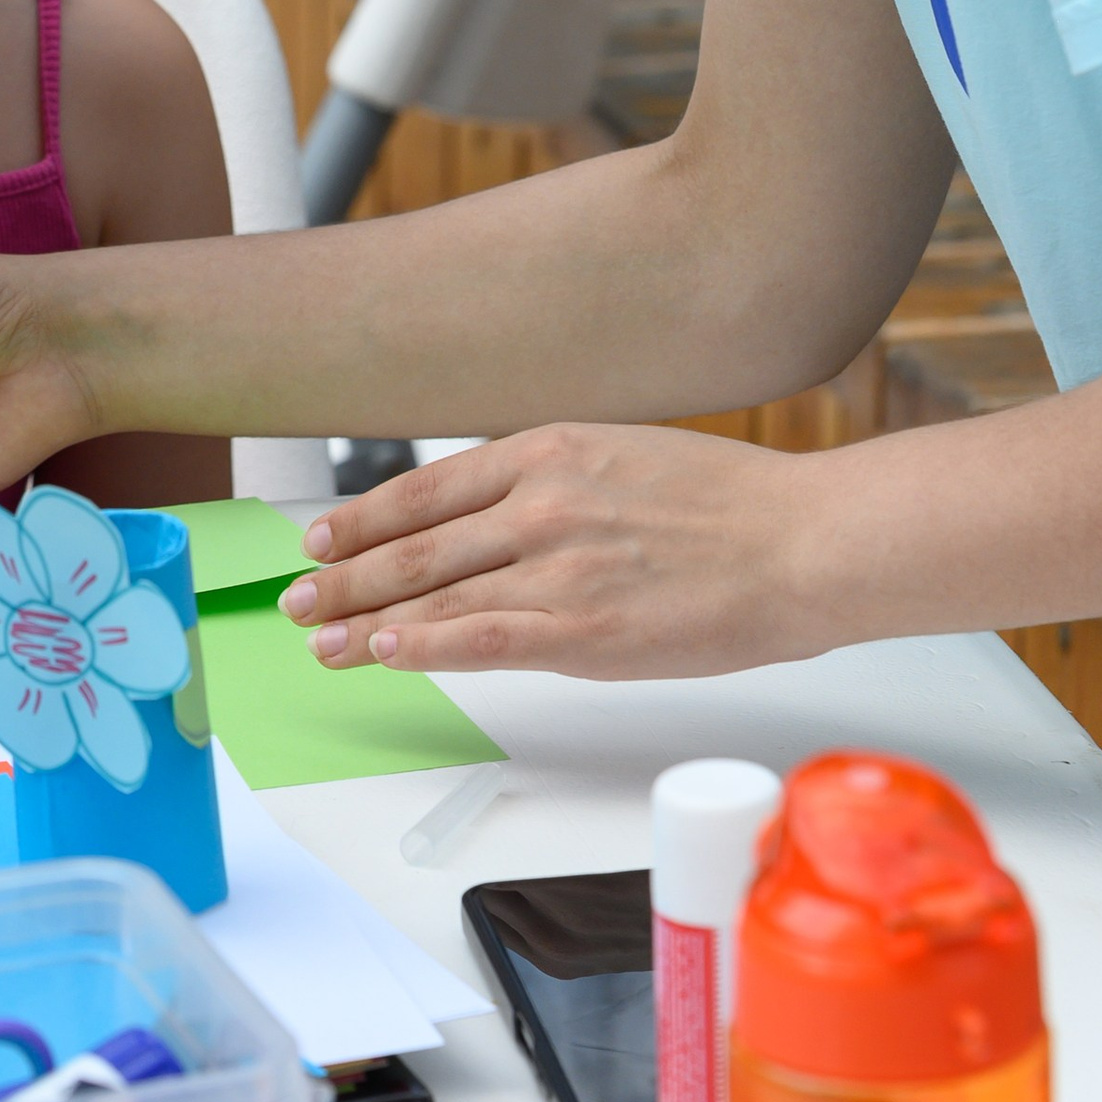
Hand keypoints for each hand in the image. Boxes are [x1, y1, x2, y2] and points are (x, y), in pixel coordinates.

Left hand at [277, 423, 820, 682]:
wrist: (805, 543)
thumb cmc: (732, 506)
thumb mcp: (625, 458)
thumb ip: (554, 481)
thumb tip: (495, 513)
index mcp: (550, 449)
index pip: (426, 486)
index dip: (365, 517)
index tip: (322, 538)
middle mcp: (540, 502)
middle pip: (416, 543)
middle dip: (345, 573)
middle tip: (296, 595)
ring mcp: (558, 567)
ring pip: (435, 593)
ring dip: (364, 618)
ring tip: (318, 636)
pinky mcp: (584, 631)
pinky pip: (481, 637)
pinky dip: (422, 644)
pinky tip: (383, 651)